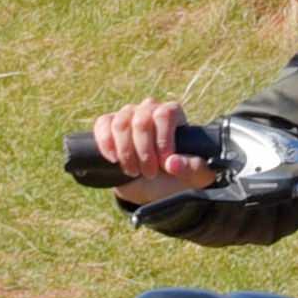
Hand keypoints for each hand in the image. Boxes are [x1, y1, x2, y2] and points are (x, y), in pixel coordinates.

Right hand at [86, 100, 218, 208]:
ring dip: (126, 152)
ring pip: (120, 124)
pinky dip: (106, 144)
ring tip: (134, 171)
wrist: (153, 187)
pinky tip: (114, 159)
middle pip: (141, 121)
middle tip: (150, 173)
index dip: (163, 139)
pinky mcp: (109, 126)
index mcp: (173, 114)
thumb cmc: (177, 177)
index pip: (165, 114)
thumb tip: (173, 162)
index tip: (164, 162)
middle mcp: (149, 109)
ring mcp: (127, 116)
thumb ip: (193, 169)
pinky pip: (102, 125)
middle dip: (144, 152)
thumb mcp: (194, 177)